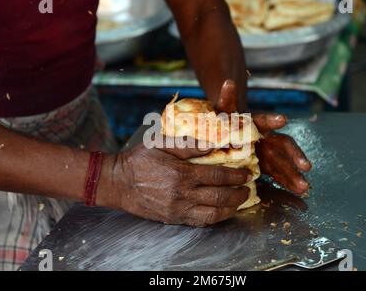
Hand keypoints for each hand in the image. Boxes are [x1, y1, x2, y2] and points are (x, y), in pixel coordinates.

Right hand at [97, 143, 251, 226]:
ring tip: (239, 201)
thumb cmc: (139, 159)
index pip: (218, 176)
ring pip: (212, 214)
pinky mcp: (172, 219)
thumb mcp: (162, 143)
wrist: (118, 182)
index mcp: (181, 174)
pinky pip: (199, 222)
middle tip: (248, 188)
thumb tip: (214, 143)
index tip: (247, 173)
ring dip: (230, 209)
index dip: (236, 175)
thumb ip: (189, 144)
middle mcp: (182, 195)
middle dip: (238, 193)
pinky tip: (221, 212)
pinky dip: (214, 218)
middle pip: (219, 197)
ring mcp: (177, 210)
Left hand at [211, 80, 311, 194]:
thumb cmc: (228, 122)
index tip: (282, 119)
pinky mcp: (269, 165)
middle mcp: (268, 137)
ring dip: (295, 174)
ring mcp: (270, 152)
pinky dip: (289, 183)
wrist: (230, 133)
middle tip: (305, 165)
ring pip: (285, 163)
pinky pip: (281, 174)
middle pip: (284, 145)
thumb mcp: (224, 112)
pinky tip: (300, 191)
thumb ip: (227, 100)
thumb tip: (228, 82)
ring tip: (304, 187)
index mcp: (257, 124)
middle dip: (295, 155)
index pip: (265, 121)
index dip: (272, 120)